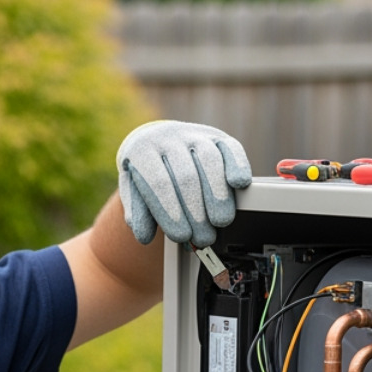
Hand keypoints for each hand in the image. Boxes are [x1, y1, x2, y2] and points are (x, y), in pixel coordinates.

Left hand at [117, 120, 251, 246]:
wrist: (153, 140)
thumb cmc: (143, 171)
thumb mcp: (132, 188)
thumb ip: (137, 211)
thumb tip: (144, 236)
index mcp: (142, 150)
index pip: (158, 183)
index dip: (171, 212)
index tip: (181, 236)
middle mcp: (168, 137)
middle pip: (186, 176)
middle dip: (197, 212)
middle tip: (203, 237)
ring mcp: (194, 134)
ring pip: (210, 161)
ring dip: (218, 195)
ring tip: (220, 221)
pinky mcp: (216, 136)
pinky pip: (230, 148)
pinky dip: (238, 166)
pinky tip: (239, 185)